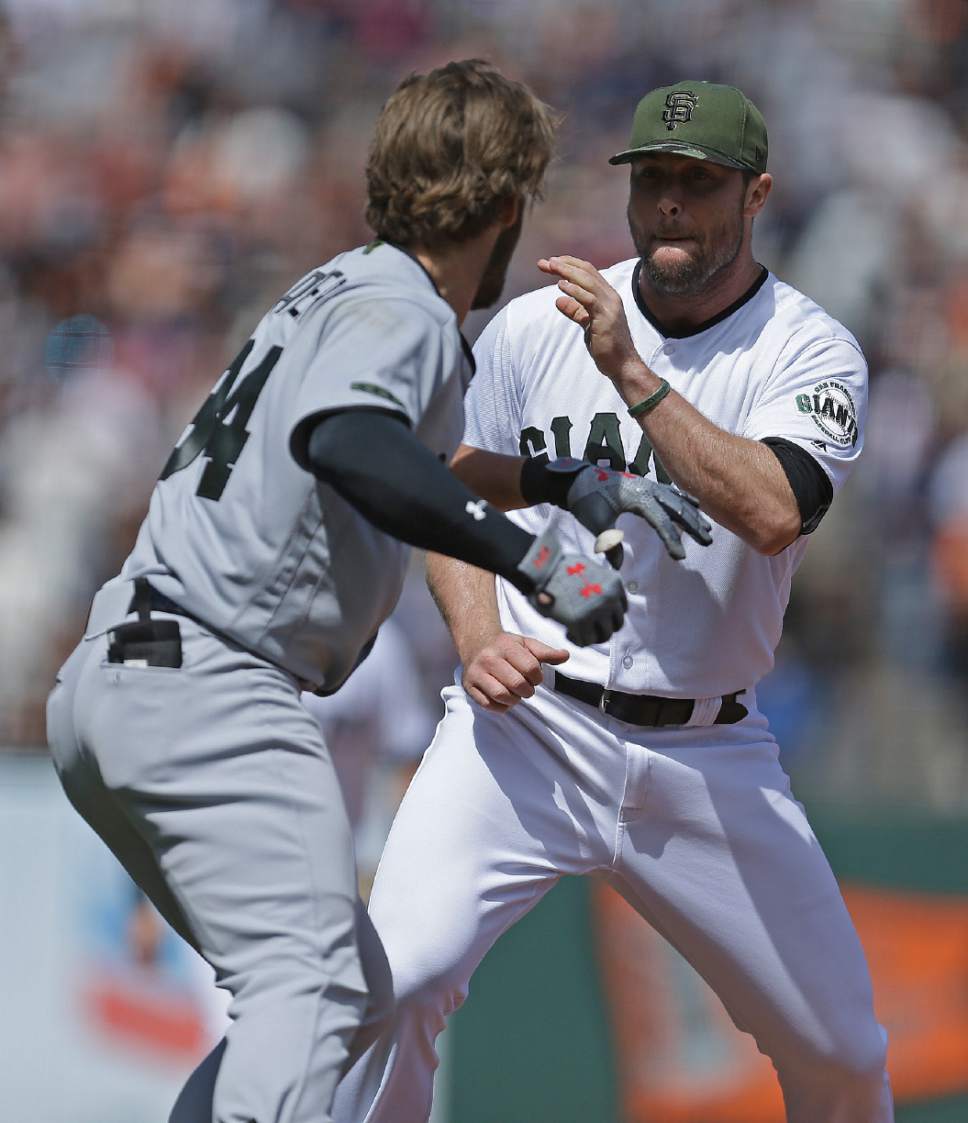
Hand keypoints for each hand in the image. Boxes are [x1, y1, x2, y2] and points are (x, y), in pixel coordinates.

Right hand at [461, 632, 569, 712]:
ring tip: (515, 693)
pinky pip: (488, 705)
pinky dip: (500, 706)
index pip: (530, 668)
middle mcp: (488, 658)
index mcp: (505, 646)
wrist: (476, 643)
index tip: (535, 677)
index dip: (538, 677)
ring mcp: (476, 673)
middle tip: (526, 687)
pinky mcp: (468, 686)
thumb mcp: (526, 644)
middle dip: (527, 690)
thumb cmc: (506, 646)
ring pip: (501, 695)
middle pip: (517, 684)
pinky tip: (504, 698)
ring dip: (514, 700)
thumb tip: (565, 655)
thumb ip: (546, 652)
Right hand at [516, 530, 627, 645]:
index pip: (621, 608)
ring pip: (604, 635)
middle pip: (616, 624)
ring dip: (591, 636)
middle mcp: (610, 598)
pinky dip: (578, 640)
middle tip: (588, 628)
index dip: (609, 615)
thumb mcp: (588, 566)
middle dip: (602, 628)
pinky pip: (586, 641)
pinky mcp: (581, 622)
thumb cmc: (559, 566)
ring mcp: (597, 611)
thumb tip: (597, 596)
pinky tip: (568, 632)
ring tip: (577, 631)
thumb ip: (598, 582)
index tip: (597, 616)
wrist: (543, 567)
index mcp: (614, 584)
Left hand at [538, 255, 642, 383]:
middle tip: (546, 262)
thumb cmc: (606, 346)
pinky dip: (575, 291)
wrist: (622, 364)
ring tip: (551, 266)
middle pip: (586, 272)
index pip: (588, 272)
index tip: (551, 264)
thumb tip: (559, 300)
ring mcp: (609, 306)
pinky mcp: (605, 317)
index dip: (569, 265)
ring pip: (588, 281)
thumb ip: (576, 311)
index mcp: (607, 296)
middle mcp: (610, 296)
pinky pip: (589, 299)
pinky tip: (561, 286)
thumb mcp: (587, 324)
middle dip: (565, 264)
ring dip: (567, 272)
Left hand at [549, 459, 712, 561]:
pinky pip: (671, 493)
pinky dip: (685, 500)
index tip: (680, 557)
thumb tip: (618, 566)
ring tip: (708, 529)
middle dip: (693, 525)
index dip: (672, 539)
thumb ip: (608, 542)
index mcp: (637, 496)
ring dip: (693, 515)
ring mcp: (648, 485)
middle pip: (676, 508)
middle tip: (708, 542)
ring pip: (677, 500)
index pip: (660, 520)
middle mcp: (647, 488)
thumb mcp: (594, 520)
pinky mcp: (645, 486)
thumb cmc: (584, 498)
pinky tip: (696, 506)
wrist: (577, 478)